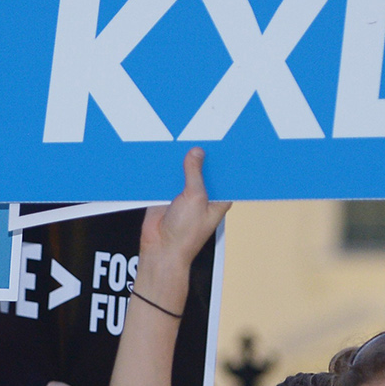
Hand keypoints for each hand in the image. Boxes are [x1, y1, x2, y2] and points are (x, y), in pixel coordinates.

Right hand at [139, 148, 229, 272]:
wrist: (160, 249)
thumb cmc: (185, 234)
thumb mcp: (195, 198)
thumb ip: (195, 173)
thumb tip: (196, 153)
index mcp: (218, 198)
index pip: (224, 173)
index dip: (223, 158)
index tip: (221, 140)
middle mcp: (203, 196)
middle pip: (202, 169)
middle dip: (198, 157)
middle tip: (196, 136)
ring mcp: (184, 196)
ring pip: (183, 172)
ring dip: (179, 163)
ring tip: (177, 143)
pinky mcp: (165, 196)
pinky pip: (165, 178)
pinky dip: (163, 171)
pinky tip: (162, 158)